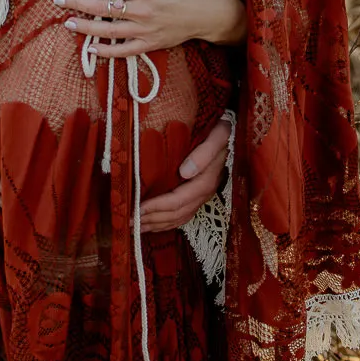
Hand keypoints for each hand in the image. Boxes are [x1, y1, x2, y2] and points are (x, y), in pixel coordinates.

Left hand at [52, 0, 245, 59]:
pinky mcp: (149, 44)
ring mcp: (144, 29)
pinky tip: (91, 49)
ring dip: (86, 27)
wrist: (206, 14)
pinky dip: (107, 52)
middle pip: (102, 8)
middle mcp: (142, 10)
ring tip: (67, 23)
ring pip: (109, 31)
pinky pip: (124, 50)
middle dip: (77, 3)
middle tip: (57, 0)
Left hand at [141, 116, 231, 231]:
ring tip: (135, 229)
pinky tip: (152, 225)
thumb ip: (204, 153)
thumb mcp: (217, 136)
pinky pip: (182, 216)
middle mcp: (204, 193)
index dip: (156, 207)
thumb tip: (185, 172)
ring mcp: (202, 197)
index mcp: (205, 181)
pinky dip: (166, 223)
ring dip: (156, 225)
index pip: (177, 201)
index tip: (137, 209)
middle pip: (176, 213)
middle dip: (152, 219)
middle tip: (128, 222)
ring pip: (178, 218)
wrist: (231, 134)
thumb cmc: (222, 132)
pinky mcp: (198, 196)